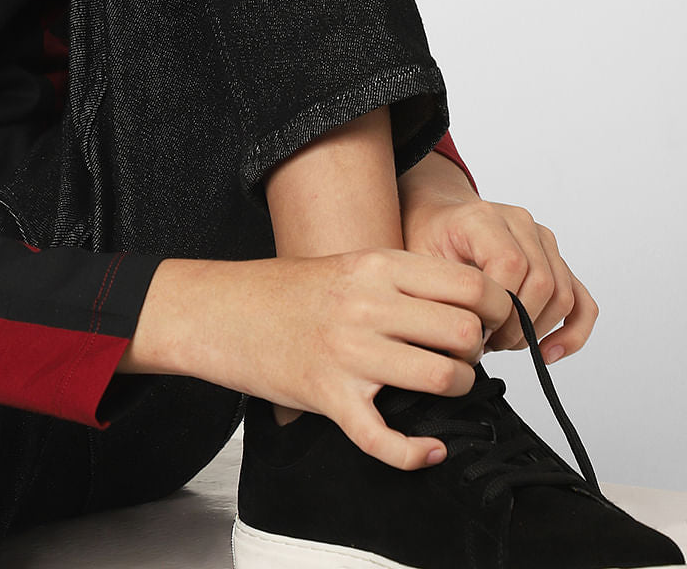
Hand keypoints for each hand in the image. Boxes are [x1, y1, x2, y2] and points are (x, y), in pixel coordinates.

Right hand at [119, 249, 515, 472]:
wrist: (221, 311)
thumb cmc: (286, 291)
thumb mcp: (349, 264)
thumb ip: (401, 280)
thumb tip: (465, 305)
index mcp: (375, 265)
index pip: (469, 284)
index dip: (495, 309)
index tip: (488, 323)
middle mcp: (366, 304)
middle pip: (464, 331)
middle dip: (477, 352)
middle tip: (463, 356)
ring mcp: (348, 351)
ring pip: (441, 377)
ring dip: (456, 390)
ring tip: (443, 387)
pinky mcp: (329, 396)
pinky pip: (385, 438)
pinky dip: (415, 453)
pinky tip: (428, 449)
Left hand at [397, 154, 598, 364]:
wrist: (435, 216)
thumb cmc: (425, 238)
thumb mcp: (416, 261)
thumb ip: (437, 292)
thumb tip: (464, 341)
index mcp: (482, 217)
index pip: (511, 263)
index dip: (498, 307)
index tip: (474, 329)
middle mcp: (519, 222)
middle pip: (542, 282)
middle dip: (517, 325)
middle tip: (488, 343)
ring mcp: (541, 240)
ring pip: (563, 294)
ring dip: (538, 331)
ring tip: (503, 342)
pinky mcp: (555, 261)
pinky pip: (581, 300)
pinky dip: (573, 332)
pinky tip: (549, 353)